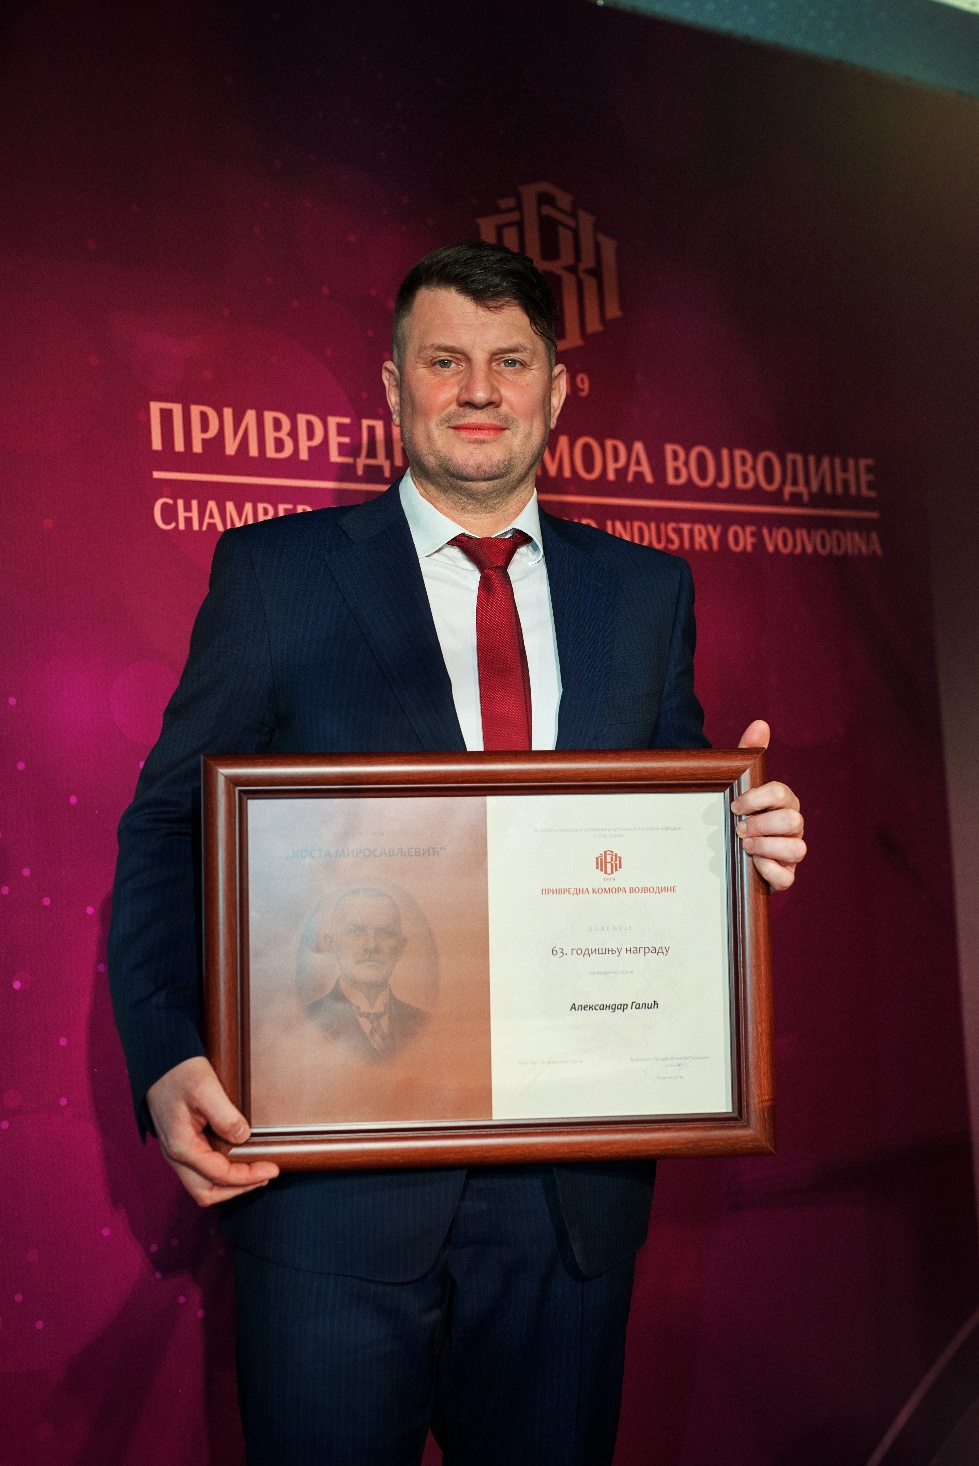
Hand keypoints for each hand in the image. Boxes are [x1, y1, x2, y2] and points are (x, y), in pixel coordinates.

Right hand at [145, 1056, 279, 1206]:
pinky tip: (237, 1161)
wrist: (158, 1062)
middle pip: (207, 1192)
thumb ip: (225, 1116)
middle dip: (238, 1188)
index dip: (248, 1177)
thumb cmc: (178, 1073)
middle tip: (265, 1175)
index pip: (219, 1175)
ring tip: (255, 1172)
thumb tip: (244, 1137)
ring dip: (229, 1184)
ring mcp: (177, 1152)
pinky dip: (221, 1174)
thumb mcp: (206, 1089)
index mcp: (181, 1146)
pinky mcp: (182, 1144)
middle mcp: (176, 1156)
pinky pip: (201, 1171)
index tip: (272, 1169)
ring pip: (202, 1185)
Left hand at [731, 720, 806, 891]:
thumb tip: (760, 724)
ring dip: (766, 847)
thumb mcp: (740, 785)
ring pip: (797, 849)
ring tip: (745, 845)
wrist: (728, 851)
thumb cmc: (740, 814)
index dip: (757, 799)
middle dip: (762, 824)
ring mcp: (791, 853)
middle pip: (793, 822)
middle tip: (739, 828)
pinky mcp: (784, 876)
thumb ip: (749, 755)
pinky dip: (769, 871)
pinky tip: (752, 865)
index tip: (734, 805)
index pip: (781, 793)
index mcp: (784, 803)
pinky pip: (787, 878)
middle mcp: (792, 827)